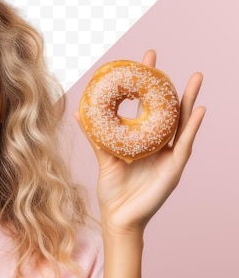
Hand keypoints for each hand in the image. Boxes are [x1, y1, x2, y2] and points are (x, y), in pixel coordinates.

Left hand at [77, 50, 205, 236]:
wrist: (119, 218)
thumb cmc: (113, 191)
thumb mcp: (105, 159)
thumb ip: (96, 136)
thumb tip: (79, 112)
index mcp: (143, 140)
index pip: (147, 106)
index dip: (146, 84)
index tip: (145, 60)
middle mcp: (158, 144)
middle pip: (167, 110)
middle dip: (168, 85)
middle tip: (165, 61)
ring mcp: (168, 155)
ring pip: (181, 123)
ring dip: (189, 100)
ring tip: (194, 78)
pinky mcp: (174, 168)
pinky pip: (185, 144)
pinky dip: (192, 128)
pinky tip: (198, 110)